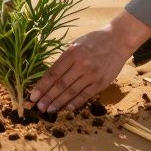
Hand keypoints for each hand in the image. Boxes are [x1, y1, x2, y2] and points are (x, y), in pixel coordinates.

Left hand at [28, 12, 150, 112]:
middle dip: (48, 97)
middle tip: (39, 107)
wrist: (118, 41)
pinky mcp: (101, 83)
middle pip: (60, 85)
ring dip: (58, 103)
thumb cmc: (94, 41)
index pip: (53, 73)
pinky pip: (85, 96)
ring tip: (49, 109)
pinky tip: (66, 108)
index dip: (42, 86)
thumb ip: (64, 59)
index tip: (32, 96)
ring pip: (72, 92)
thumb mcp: (75, 44)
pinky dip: (75, 103)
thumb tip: (50, 77)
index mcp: (72, 53)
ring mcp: (92, 75)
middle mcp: (82, 64)